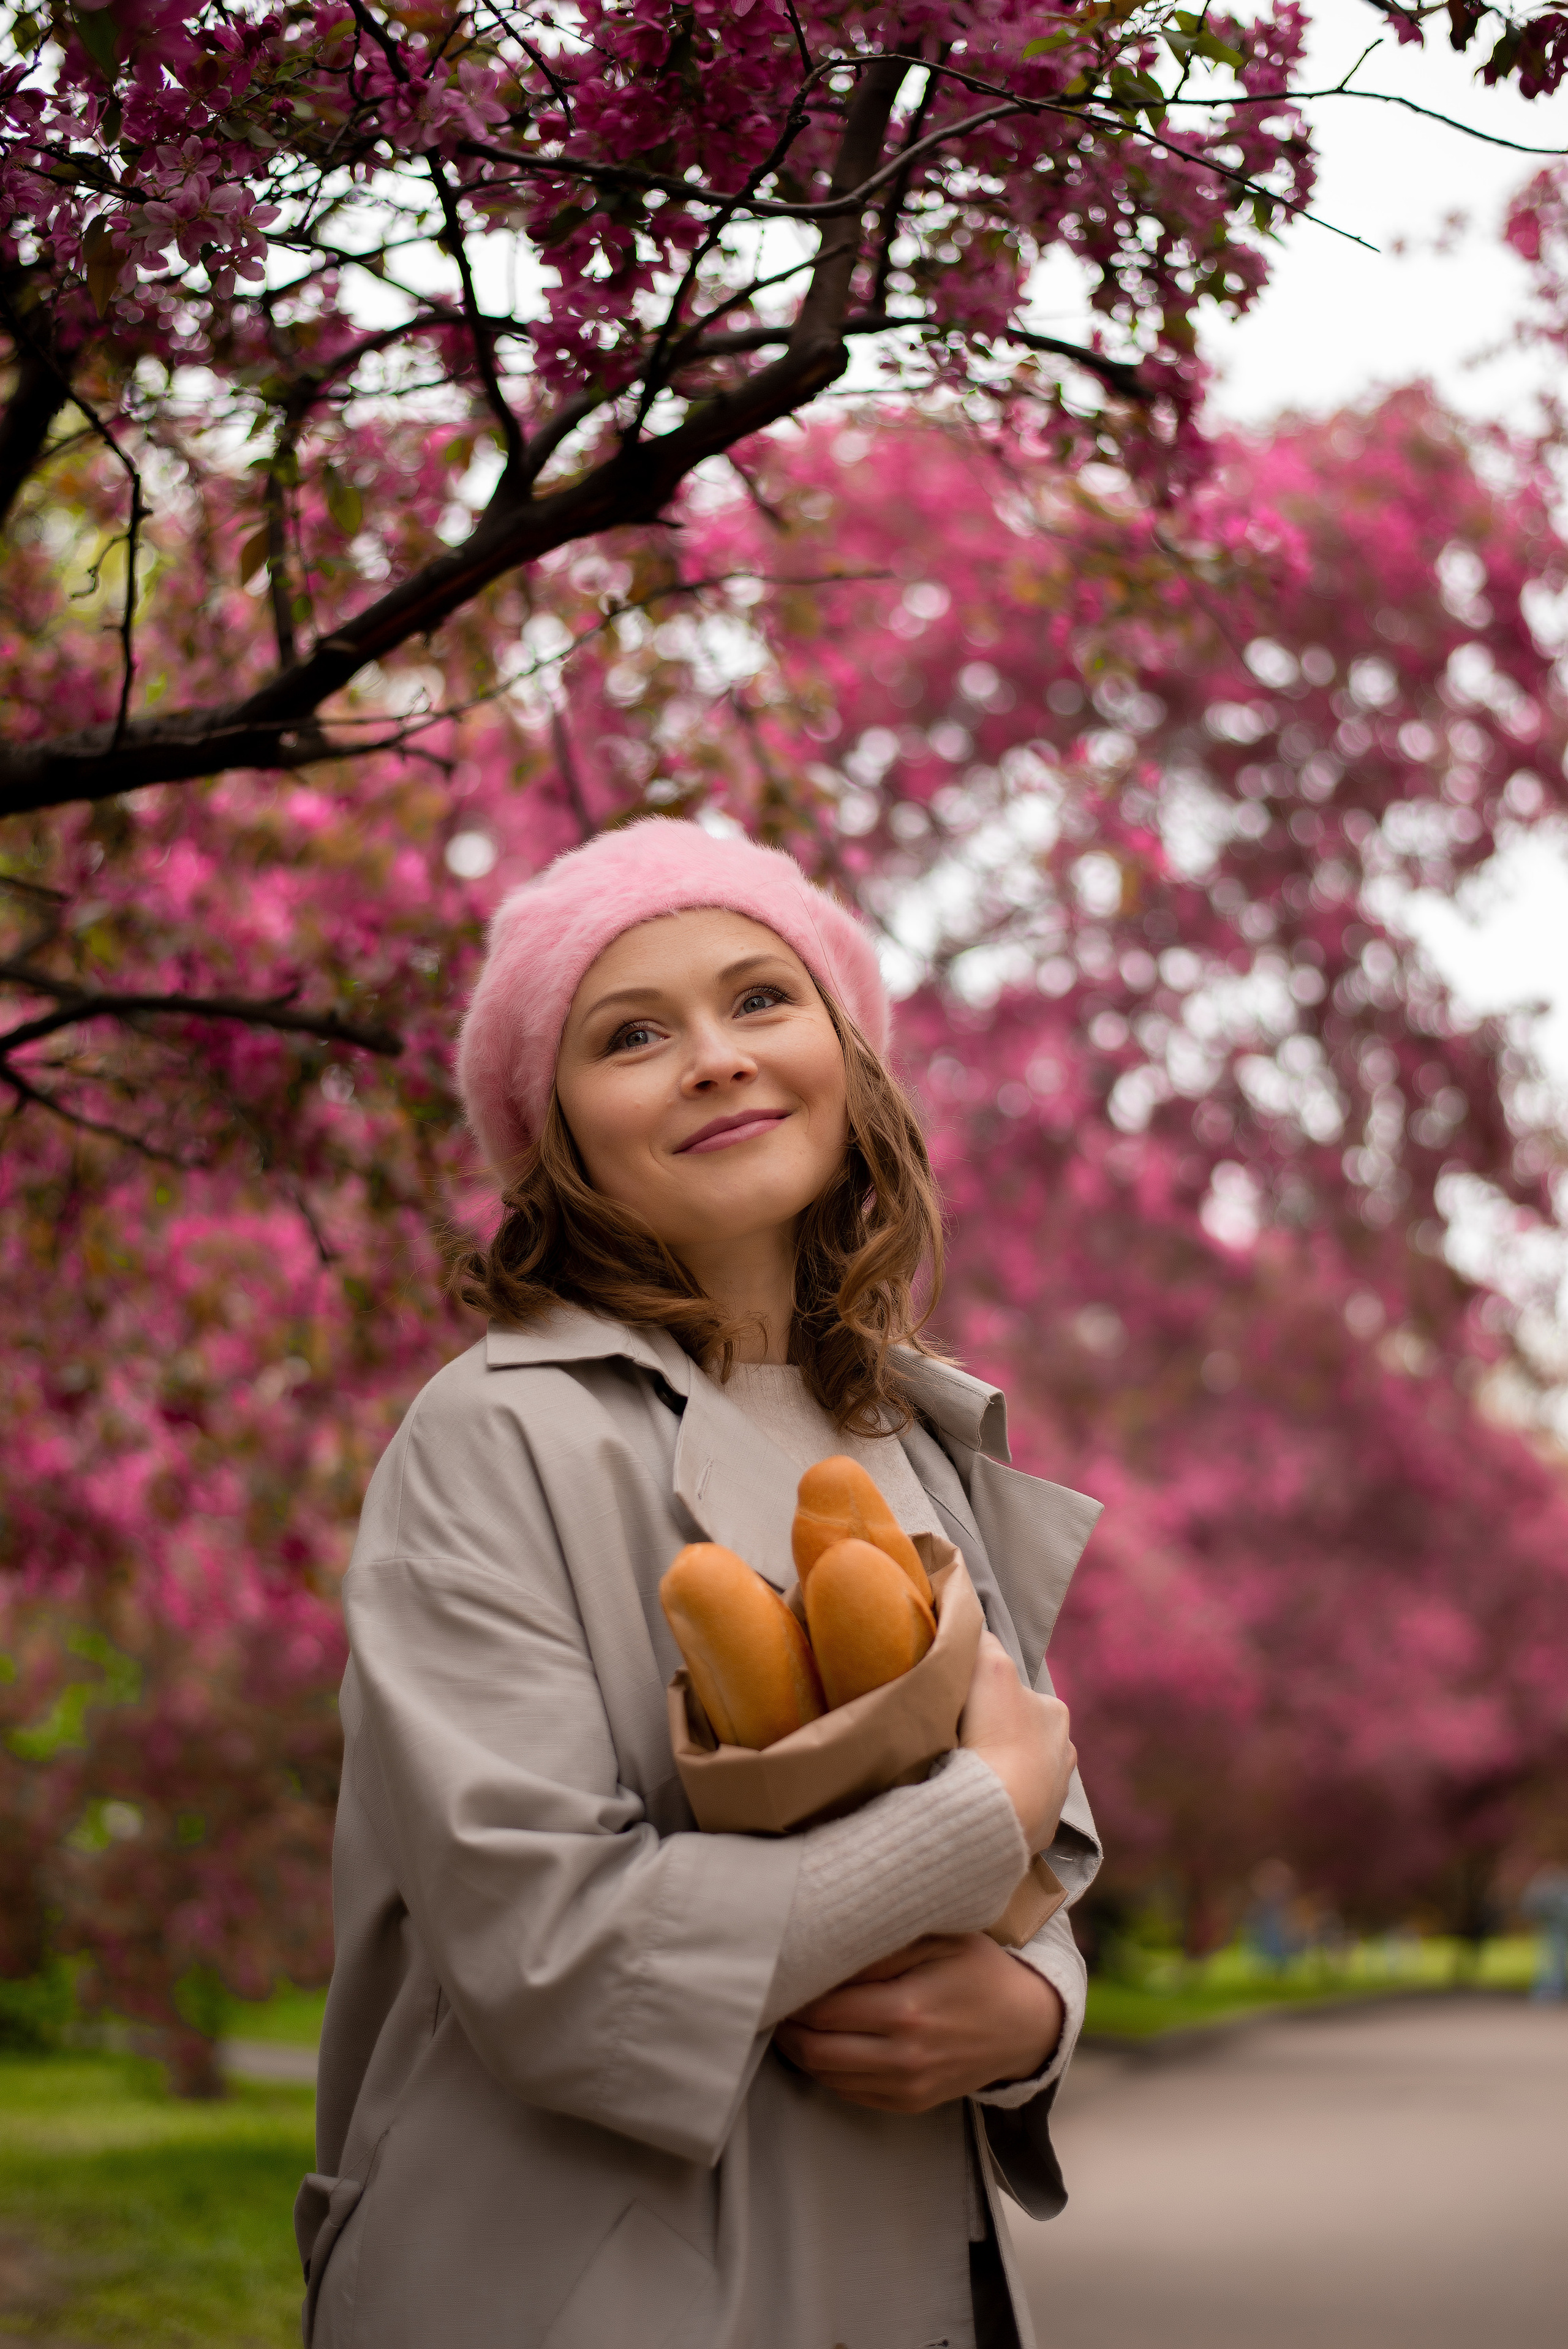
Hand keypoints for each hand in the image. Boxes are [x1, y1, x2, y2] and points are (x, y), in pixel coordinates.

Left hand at [774, 1934, 1064, 2113]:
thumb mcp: (938, 1938)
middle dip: (786, 2024)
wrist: (1025, 2025)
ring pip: (826, 2074)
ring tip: (793, 2016)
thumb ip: (882, 1945)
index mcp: (906, 2009)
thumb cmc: (978, 1970)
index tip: (781, 1971)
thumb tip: (827, 1949)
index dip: (794, 1991)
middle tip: (776, 1995)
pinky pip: (849, 2091)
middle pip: (815, 2048)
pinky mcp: (909, 2103)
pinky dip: (826, 2068)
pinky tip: (822, 2040)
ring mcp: (906, 2086)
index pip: (824, 2008)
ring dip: (800, 2048)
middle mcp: (903, 2056)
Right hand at [959, 1631, 1075, 1851]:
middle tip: (965, 1742)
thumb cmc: (995, 1731)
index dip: (992, 1698)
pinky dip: (1001, 1805)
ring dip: (1002, 1774)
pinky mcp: (1040, 1831)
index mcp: (1055, 1714)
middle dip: (1000, 1738)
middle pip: (1024, 1736)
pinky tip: (979, 1804)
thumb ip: (984, 1641)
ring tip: (969, 1777)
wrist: (999, 1806)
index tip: (968, 1708)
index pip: (1021, 1697)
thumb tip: (976, 1625)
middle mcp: (1064, 1754)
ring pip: (1024, 1775)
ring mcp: (1055, 1796)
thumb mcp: (989, 1664)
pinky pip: (1017, 1811)